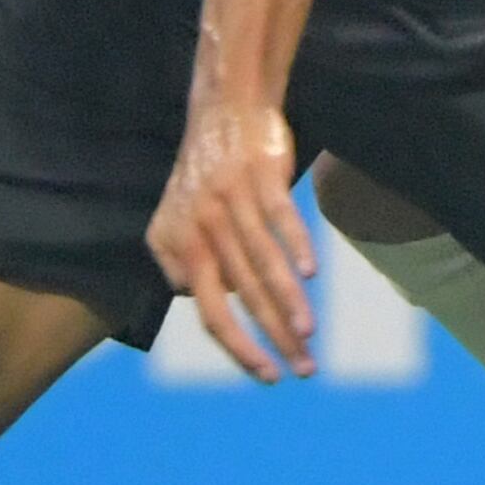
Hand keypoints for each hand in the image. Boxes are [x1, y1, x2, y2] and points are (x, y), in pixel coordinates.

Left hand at [148, 97, 315, 379]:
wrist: (222, 110)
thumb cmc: (202, 172)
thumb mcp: (173, 217)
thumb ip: (176, 261)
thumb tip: (198, 298)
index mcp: (181, 246)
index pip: (211, 311)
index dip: (239, 348)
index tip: (268, 375)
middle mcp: (203, 227)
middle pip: (243, 296)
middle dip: (274, 337)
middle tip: (304, 369)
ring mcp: (232, 201)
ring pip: (264, 262)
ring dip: (288, 303)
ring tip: (310, 335)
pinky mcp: (261, 176)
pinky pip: (280, 217)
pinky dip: (295, 245)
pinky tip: (310, 274)